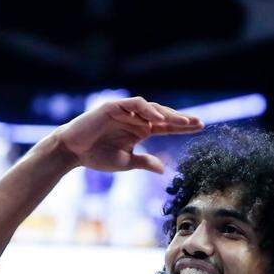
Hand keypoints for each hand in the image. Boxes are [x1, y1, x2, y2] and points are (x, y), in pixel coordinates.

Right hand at [50, 97, 202, 173]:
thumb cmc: (96, 156)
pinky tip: (158, 119)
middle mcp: (135, 119)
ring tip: (183, 122)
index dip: (182, 127)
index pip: (165, 127)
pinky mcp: (114, 107)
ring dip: (168, 114)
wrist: (73, 152)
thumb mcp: (125, 162)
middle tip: (199, 123)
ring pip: (152, 108)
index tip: (200, 128)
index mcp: (140, 130)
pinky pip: (135, 105)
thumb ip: (144, 162)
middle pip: (163, 116)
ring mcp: (125, 111)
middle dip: (181, 119)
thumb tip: (163, 169)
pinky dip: (147, 110)